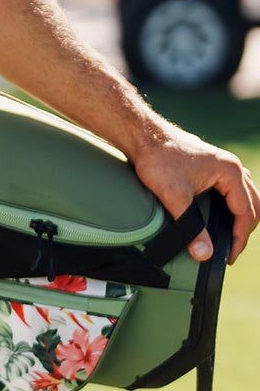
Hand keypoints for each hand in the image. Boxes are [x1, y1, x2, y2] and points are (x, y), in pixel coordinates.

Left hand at [130, 124, 258, 264]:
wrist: (140, 134)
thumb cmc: (157, 158)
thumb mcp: (174, 196)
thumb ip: (190, 226)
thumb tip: (204, 253)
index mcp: (230, 172)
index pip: (246, 212)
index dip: (239, 237)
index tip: (230, 256)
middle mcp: (231, 166)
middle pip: (251, 204)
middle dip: (242, 229)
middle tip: (230, 250)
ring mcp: (222, 163)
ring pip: (243, 195)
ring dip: (239, 216)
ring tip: (228, 236)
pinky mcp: (210, 164)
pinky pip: (231, 188)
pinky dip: (230, 204)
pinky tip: (220, 215)